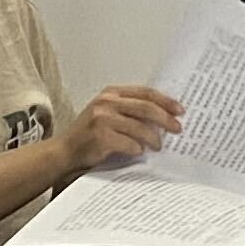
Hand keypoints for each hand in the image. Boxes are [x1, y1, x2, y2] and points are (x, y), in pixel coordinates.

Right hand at [65, 85, 184, 171]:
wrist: (63, 152)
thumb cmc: (89, 136)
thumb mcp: (108, 115)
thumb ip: (129, 111)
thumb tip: (163, 118)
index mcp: (111, 93)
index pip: (146, 92)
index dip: (166, 101)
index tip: (180, 111)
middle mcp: (107, 102)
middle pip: (146, 107)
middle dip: (166, 119)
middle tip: (178, 129)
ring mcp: (102, 118)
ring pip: (139, 126)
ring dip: (153, 138)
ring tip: (159, 146)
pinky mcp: (99, 135)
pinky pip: (128, 142)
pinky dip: (137, 148)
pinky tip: (140, 152)